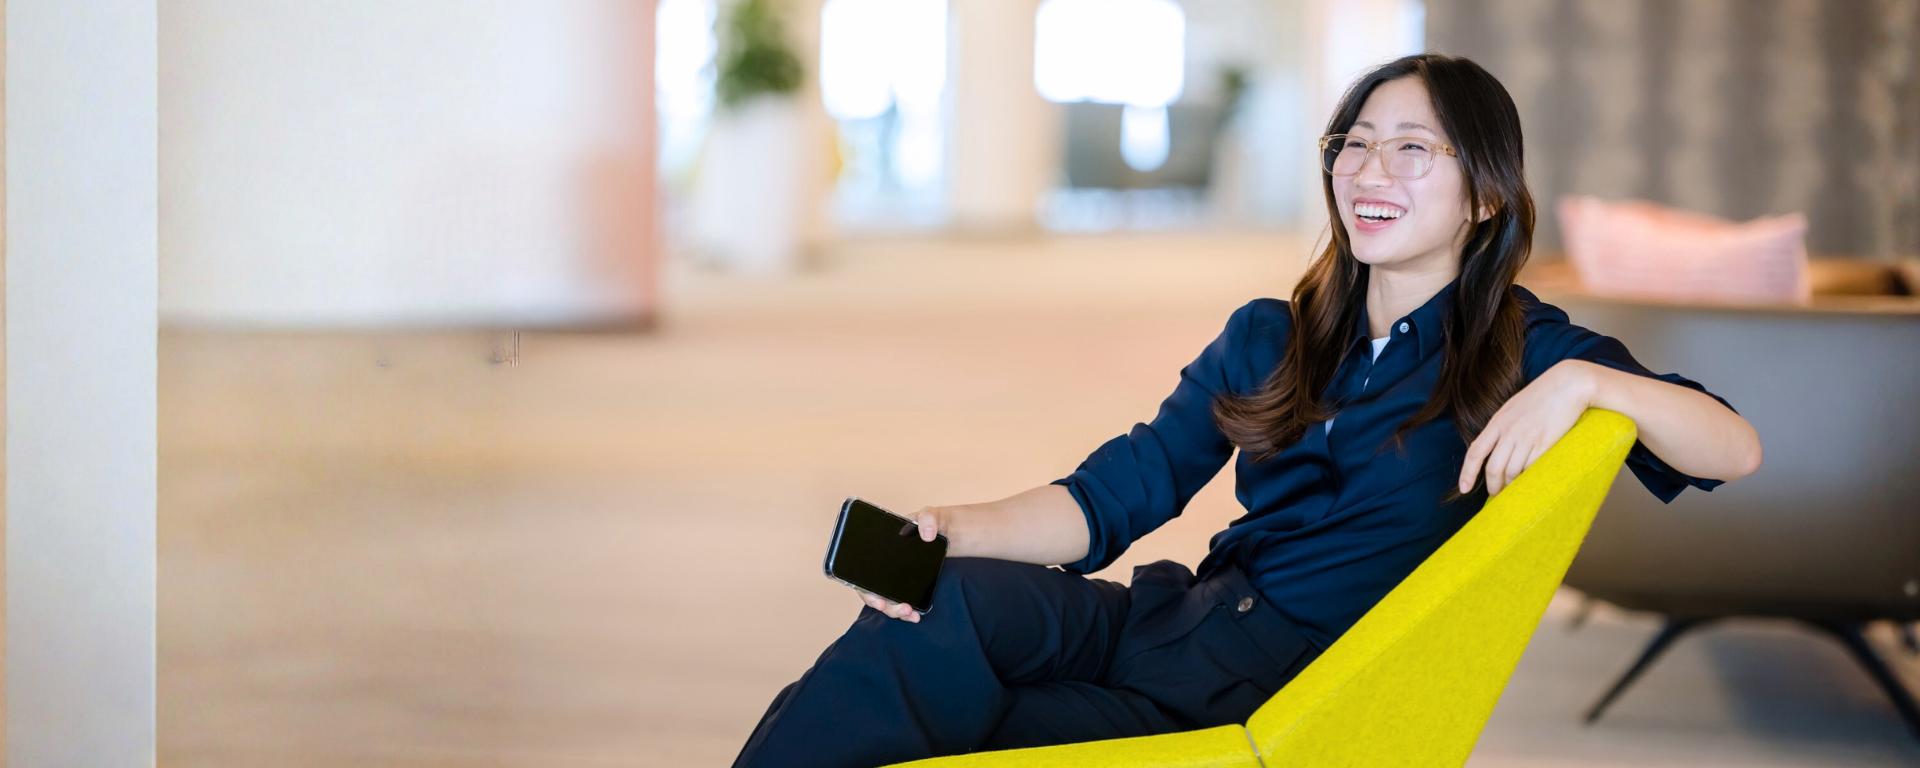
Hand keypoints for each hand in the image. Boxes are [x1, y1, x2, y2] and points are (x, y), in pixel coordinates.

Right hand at [852, 505, 945, 622]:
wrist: (943, 530)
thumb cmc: (929, 521)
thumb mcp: (929, 515)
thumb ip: (928, 519)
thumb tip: (927, 536)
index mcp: (877, 551)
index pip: (861, 575)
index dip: (866, 592)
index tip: (879, 601)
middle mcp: (881, 567)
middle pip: (873, 593)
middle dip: (886, 606)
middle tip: (904, 609)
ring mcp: (893, 578)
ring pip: (886, 601)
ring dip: (896, 611)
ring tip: (912, 614)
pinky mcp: (907, 584)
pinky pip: (900, 601)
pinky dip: (906, 612)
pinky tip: (916, 616)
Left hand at [1458, 360, 1597, 495]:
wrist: (1569, 384)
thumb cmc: (1542, 396)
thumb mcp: (1514, 407)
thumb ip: (1502, 426)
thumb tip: (1495, 449)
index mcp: (1498, 421)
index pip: (1475, 452)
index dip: (1467, 473)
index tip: (1465, 489)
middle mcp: (1509, 431)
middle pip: (1494, 468)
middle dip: (1494, 487)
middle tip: (1498, 496)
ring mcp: (1527, 438)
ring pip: (1513, 472)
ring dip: (1512, 486)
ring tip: (1515, 492)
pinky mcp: (1546, 444)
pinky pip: (1532, 469)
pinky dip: (1529, 479)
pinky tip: (1531, 483)